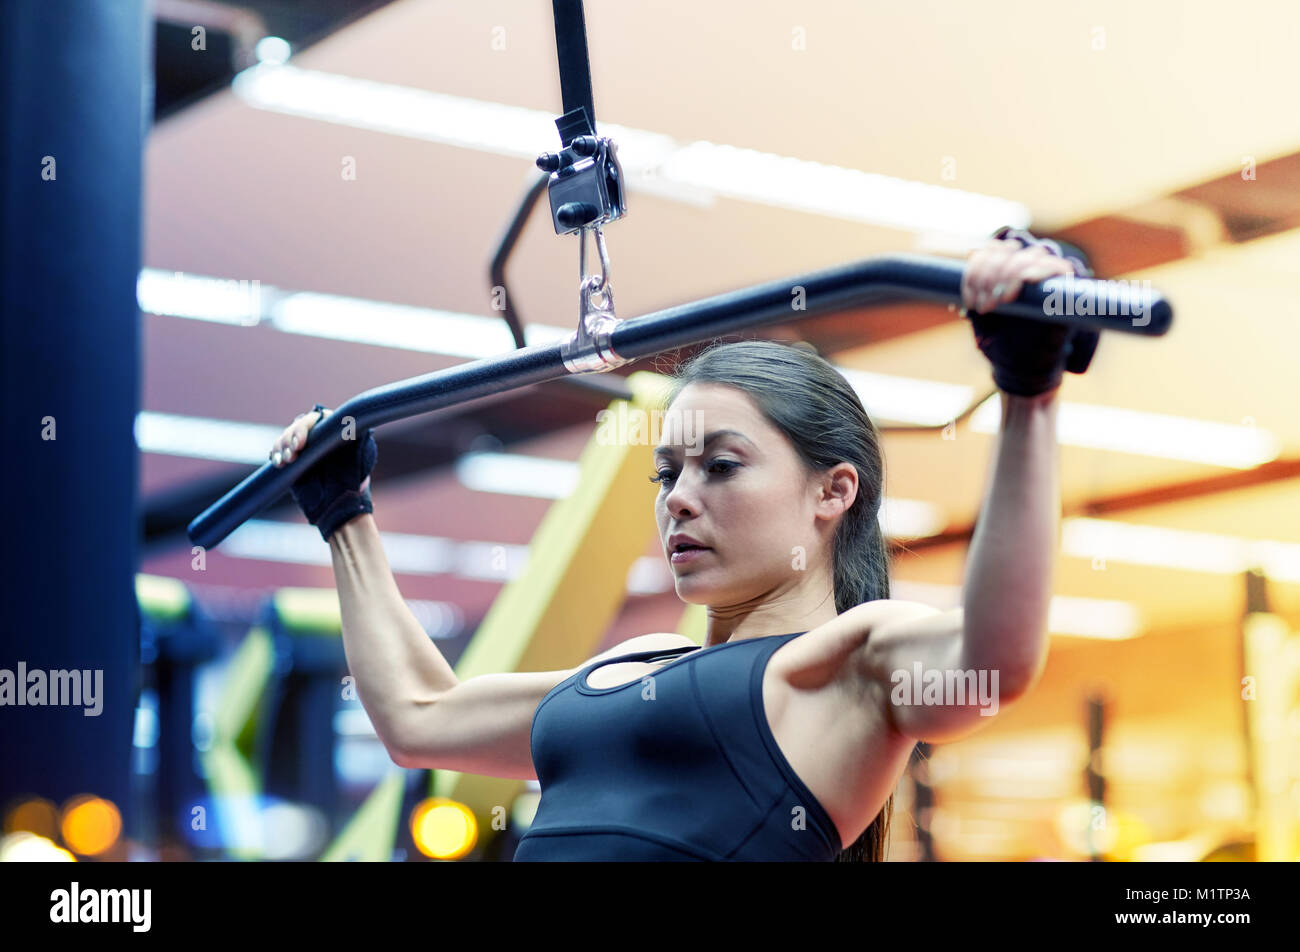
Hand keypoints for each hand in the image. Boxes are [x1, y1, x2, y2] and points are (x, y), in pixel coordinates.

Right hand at [270, 406, 377, 540]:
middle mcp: (317, 435)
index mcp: (333, 430)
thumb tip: (364, 429)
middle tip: (291, 456)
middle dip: (290, 439)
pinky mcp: (293, 459)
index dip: (304, 428)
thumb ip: (360, 444)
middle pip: (297, 427)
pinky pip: (279, 451)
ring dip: (281, 447)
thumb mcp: (360, 460)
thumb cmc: (354, 480)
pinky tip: (277, 462)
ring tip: (284, 462)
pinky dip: (276, 454)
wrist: (340, 504)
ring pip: (286, 438)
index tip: (300, 444)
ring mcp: (303, 447)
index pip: (315, 419)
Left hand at [961, 232, 1099, 396]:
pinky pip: (1059, 267)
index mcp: (1004, 271)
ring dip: (1010, 273)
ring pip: (1030, 254)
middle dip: (990, 276)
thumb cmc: (1001, 342)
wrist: (1022, 369)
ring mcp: (1047, 276)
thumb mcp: (981, 317)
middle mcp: (1026, 268)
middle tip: (984, 307)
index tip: (970, 302)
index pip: (991, 249)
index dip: (976, 269)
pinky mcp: (1066, 290)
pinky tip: (1028, 279)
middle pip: (1008, 250)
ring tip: (999, 304)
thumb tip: (963, 269)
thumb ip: (974, 293)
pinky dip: (1042, 269)